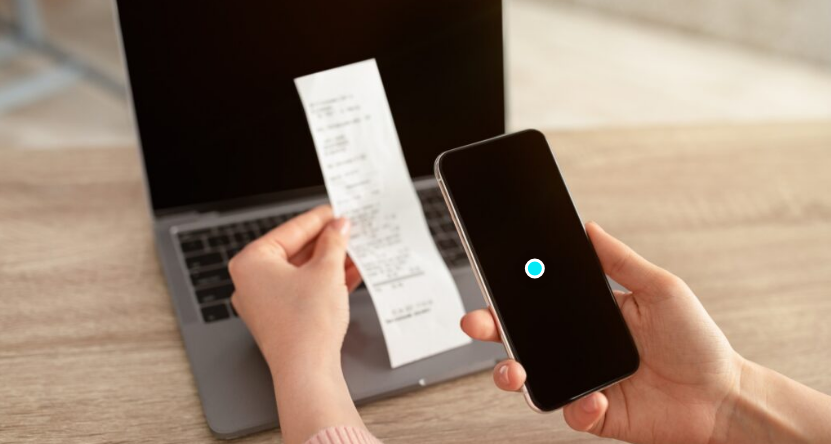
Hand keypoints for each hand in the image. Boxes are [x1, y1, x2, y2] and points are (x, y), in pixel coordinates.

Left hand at [229, 205, 365, 443]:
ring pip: (301, 272)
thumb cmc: (305, 324)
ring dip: (329, 262)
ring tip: (355, 251)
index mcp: (251, 262)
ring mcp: (263, 302)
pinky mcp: (279, 318)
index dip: (319, 219)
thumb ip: (333, 243)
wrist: (307, 371)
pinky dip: (324, 282)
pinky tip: (350, 274)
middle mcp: (251, 281)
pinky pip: (302, 291)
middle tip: (349, 230)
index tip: (336, 210)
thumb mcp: (326, 271)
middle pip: (295, 250)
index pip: (290, 230)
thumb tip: (338, 227)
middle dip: (326, 242)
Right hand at [462, 222, 742, 443]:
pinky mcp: (593, 414)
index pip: (538, 301)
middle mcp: (577, 348)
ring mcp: (582, 381)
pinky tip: (595, 398)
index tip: (489, 280)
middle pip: (520, 338)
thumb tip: (588, 227)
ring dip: (511, 374)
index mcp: (588, 315)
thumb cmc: (697, 341)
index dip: (509, 294)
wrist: (723, 398)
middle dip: (490, 330)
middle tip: (476, 322)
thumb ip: (620, 261)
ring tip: (516, 370)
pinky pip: (569, 412)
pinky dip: (576, 407)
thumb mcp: (661, 289)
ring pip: (529, 379)